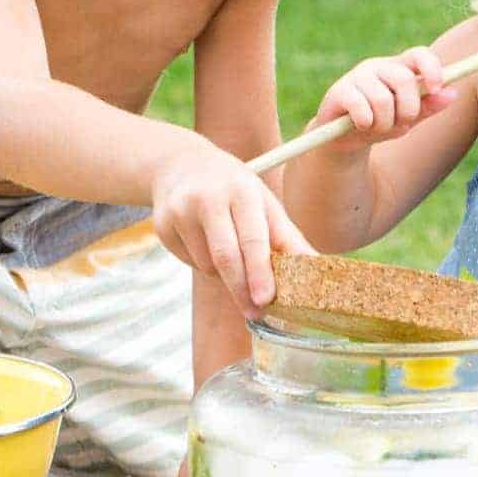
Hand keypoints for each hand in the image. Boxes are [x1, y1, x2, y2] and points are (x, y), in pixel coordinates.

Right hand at [151, 142, 313, 317]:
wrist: (181, 164)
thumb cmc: (234, 190)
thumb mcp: (263, 203)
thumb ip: (288, 238)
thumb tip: (316, 268)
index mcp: (241, 191)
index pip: (252, 238)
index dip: (259, 271)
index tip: (266, 299)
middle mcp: (208, 198)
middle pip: (225, 257)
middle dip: (242, 290)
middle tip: (256, 312)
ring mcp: (180, 211)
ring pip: (207, 266)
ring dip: (223, 274)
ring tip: (227, 248)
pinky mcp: (161, 225)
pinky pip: (189, 263)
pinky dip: (202, 264)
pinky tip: (203, 240)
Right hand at [313, 47, 456, 152]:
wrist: (343, 141)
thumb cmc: (380, 125)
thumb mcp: (408, 119)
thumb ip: (429, 106)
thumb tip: (453, 93)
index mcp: (399, 69)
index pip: (420, 54)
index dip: (432, 68)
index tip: (436, 88)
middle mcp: (378, 67)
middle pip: (404, 79)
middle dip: (408, 110)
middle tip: (401, 124)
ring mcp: (357, 76)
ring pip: (382, 99)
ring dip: (384, 123)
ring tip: (377, 128)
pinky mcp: (339, 90)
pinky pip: (360, 107)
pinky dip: (366, 123)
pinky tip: (361, 126)